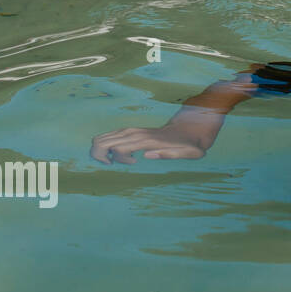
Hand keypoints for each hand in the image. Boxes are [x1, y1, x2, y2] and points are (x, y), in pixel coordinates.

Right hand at [91, 112, 219, 163]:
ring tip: (113, 161)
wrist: (190, 127)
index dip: (120, 159)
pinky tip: (115, 155)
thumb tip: (147, 155)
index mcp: (147, 140)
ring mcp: (131, 131)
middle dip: (99, 156)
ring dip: (99, 152)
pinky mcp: (129, 131)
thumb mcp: (190, 152)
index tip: (135, 162)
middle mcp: (135, 133)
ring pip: (100, 138)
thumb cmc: (191, 143)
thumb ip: (171, 154)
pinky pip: (107, 137)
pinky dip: (103, 147)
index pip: (119, 148)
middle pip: (101, 141)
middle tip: (112, 164)